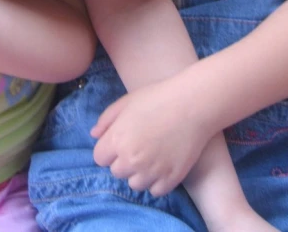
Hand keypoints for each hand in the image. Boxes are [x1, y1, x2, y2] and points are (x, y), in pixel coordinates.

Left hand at [91, 75, 209, 196]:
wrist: (193, 104)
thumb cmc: (158, 97)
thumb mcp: (127, 101)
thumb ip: (106, 119)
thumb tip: (94, 135)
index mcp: (117, 140)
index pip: (99, 158)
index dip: (109, 149)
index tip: (121, 141)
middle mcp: (131, 160)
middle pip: (117, 172)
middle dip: (124, 160)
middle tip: (140, 144)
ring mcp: (151, 172)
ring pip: (135, 184)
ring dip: (140, 173)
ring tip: (153, 153)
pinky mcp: (170, 180)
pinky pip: (156, 190)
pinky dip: (158, 181)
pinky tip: (164, 162)